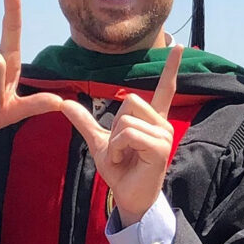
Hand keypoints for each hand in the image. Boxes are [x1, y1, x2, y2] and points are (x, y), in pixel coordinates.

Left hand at [61, 46, 182, 225]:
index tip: (179, 46)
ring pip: (126, 119)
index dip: (171, 68)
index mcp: (150, 119)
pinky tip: (125, 161)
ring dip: (114, 142)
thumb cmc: (120, 170)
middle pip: (129, 99)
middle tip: (120, 149)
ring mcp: (163, 134)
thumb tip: (64, 103)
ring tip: (123, 157)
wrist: (127, 196)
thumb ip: (85, 122)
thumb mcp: (99, 143)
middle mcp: (161, 123)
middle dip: (114, 125)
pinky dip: (118, 149)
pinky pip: (129, 134)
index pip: (164, 89)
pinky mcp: (160, 147)